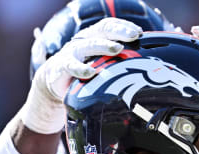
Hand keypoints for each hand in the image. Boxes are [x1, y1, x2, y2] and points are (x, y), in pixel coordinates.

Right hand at [23, 18, 141, 133]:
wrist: (54, 81)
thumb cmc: (83, 71)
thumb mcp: (100, 64)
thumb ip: (117, 62)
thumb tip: (144, 66)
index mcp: (93, 37)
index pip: (109, 25)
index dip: (123, 26)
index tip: (139, 32)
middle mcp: (83, 41)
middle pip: (102, 30)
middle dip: (119, 32)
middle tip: (134, 36)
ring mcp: (72, 52)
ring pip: (89, 45)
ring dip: (104, 45)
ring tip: (117, 49)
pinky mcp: (62, 66)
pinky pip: (71, 65)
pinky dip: (81, 68)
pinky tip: (91, 73)